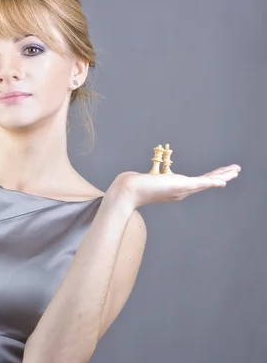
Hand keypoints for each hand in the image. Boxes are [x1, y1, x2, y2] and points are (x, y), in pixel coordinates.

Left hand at [108, 164, 240, 209]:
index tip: (218, 176)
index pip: (195, 182)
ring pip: (207, 182)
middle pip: (205, 182)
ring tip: (235, 171)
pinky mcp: (180, 185)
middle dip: (220, 176)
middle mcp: (180, 191)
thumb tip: (137, 178)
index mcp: (174, 189)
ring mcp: (181, 189)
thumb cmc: (131, 186)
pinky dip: (213, 181)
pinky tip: (224, 180)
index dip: (208, 179)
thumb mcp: (143, 180)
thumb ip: (143, 179)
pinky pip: (201, 183)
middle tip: (235, 171)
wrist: (127, 191)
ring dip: (222, 176)